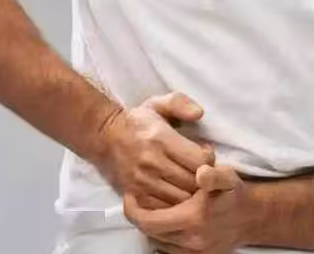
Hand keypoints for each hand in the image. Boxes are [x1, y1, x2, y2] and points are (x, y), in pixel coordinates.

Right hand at [92, 92, 214, 208]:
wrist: (105, 138)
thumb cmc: (138, 122)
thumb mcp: (158, 103)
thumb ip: (180, 103)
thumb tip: (199, 114)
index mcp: (161, 139)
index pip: (200, 160)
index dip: (208, 158)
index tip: (204, 153)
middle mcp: (152, 163)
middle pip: (194, 182)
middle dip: (203, 178)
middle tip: (202, 171)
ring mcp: (143, 183)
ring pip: (182, 199)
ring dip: (191, 193)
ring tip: (191, 182)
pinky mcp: (136, 197)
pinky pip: (166, 209)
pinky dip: (175, 205)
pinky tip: (176, 192)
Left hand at [124, 165, 251, 253]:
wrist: (251, 218)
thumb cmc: (233, 194)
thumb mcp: (227, 177)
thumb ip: (214, 174)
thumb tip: (201, 173)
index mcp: (193, 219)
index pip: (148, 221)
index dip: (133, 210)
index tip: (130, 196)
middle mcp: (191, 240)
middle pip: (150, 232)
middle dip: (140, 216)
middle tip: (137, 200)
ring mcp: (194, 253)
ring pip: (157, 242)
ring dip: (151, 227)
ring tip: (152, 209)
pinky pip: (168, 250)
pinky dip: (162, 237)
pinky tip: (166, 222)